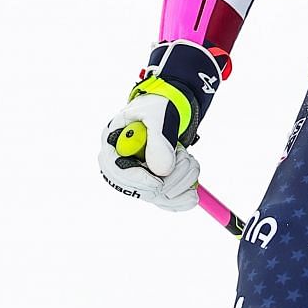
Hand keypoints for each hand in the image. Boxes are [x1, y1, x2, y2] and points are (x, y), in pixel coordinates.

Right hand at [97, 40, 221, 211]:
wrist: (170, 110)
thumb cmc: (160, 107)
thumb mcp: (159, 115)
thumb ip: (159, 139)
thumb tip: (162, 171)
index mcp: (114, 142)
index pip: (116, 171)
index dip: (137, 180)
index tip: (159, 184)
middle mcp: (121, 163)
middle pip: (138, 189)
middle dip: (168, 180)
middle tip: (189, 162)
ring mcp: (136, 176)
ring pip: (156, 196)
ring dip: (180, 182)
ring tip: (191, 161)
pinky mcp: (152, 185)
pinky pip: (164, 200)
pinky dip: (181, 198)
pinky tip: (193, 193)